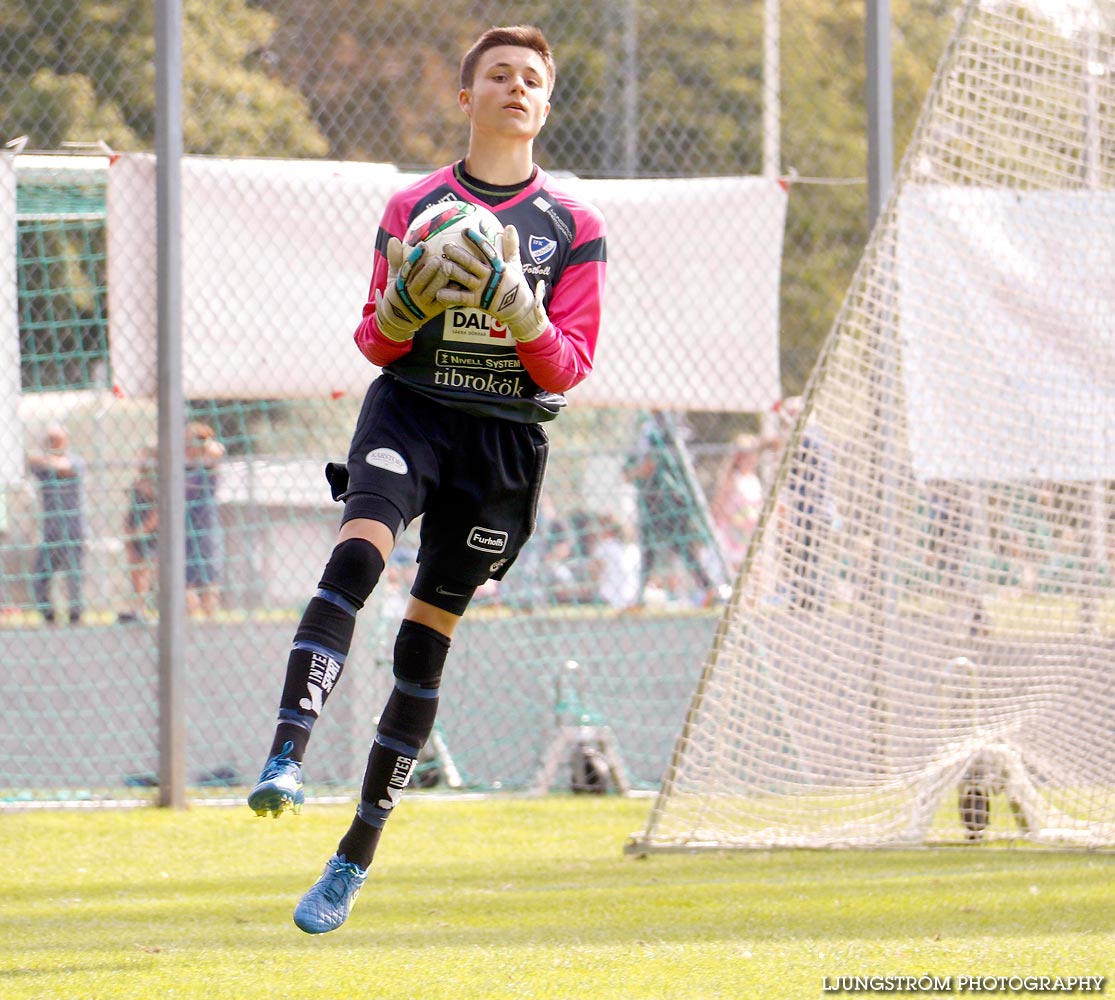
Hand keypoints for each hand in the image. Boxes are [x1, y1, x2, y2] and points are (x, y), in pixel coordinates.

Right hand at [374, 237, 451, 341]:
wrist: (401, 320)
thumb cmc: (400, 291)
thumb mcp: (394, 276)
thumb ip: (395, 259)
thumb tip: (393, 240)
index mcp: (400, 285)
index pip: (407, 270)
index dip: (415, 258)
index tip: (423, 245)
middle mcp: (412, 295)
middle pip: (420, 281)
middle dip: (430, 270)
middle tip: (439, 258)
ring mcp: (424, 304)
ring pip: (433, 291)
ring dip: (442, 279)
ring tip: (450, 266)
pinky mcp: (435, 311)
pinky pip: (444, 301)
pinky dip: (451, 291)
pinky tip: (458, 281)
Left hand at [438, 225, 548, 342]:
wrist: (518, 310)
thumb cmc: (514, 284)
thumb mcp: (514, 263)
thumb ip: (510, 245)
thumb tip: (510, 227)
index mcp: (499, 266)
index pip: (487, 250)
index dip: (476, 240)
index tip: (465, 230)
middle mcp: (489, 277)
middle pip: (472, 263)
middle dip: (458, 254)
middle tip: (446, 246)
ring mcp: (482, 290)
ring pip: (465, 279)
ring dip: (452, 271)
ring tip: (441, 264)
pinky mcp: (477, 302)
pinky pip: (462, 299)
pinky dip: (451, 296)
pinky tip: (439, 293)